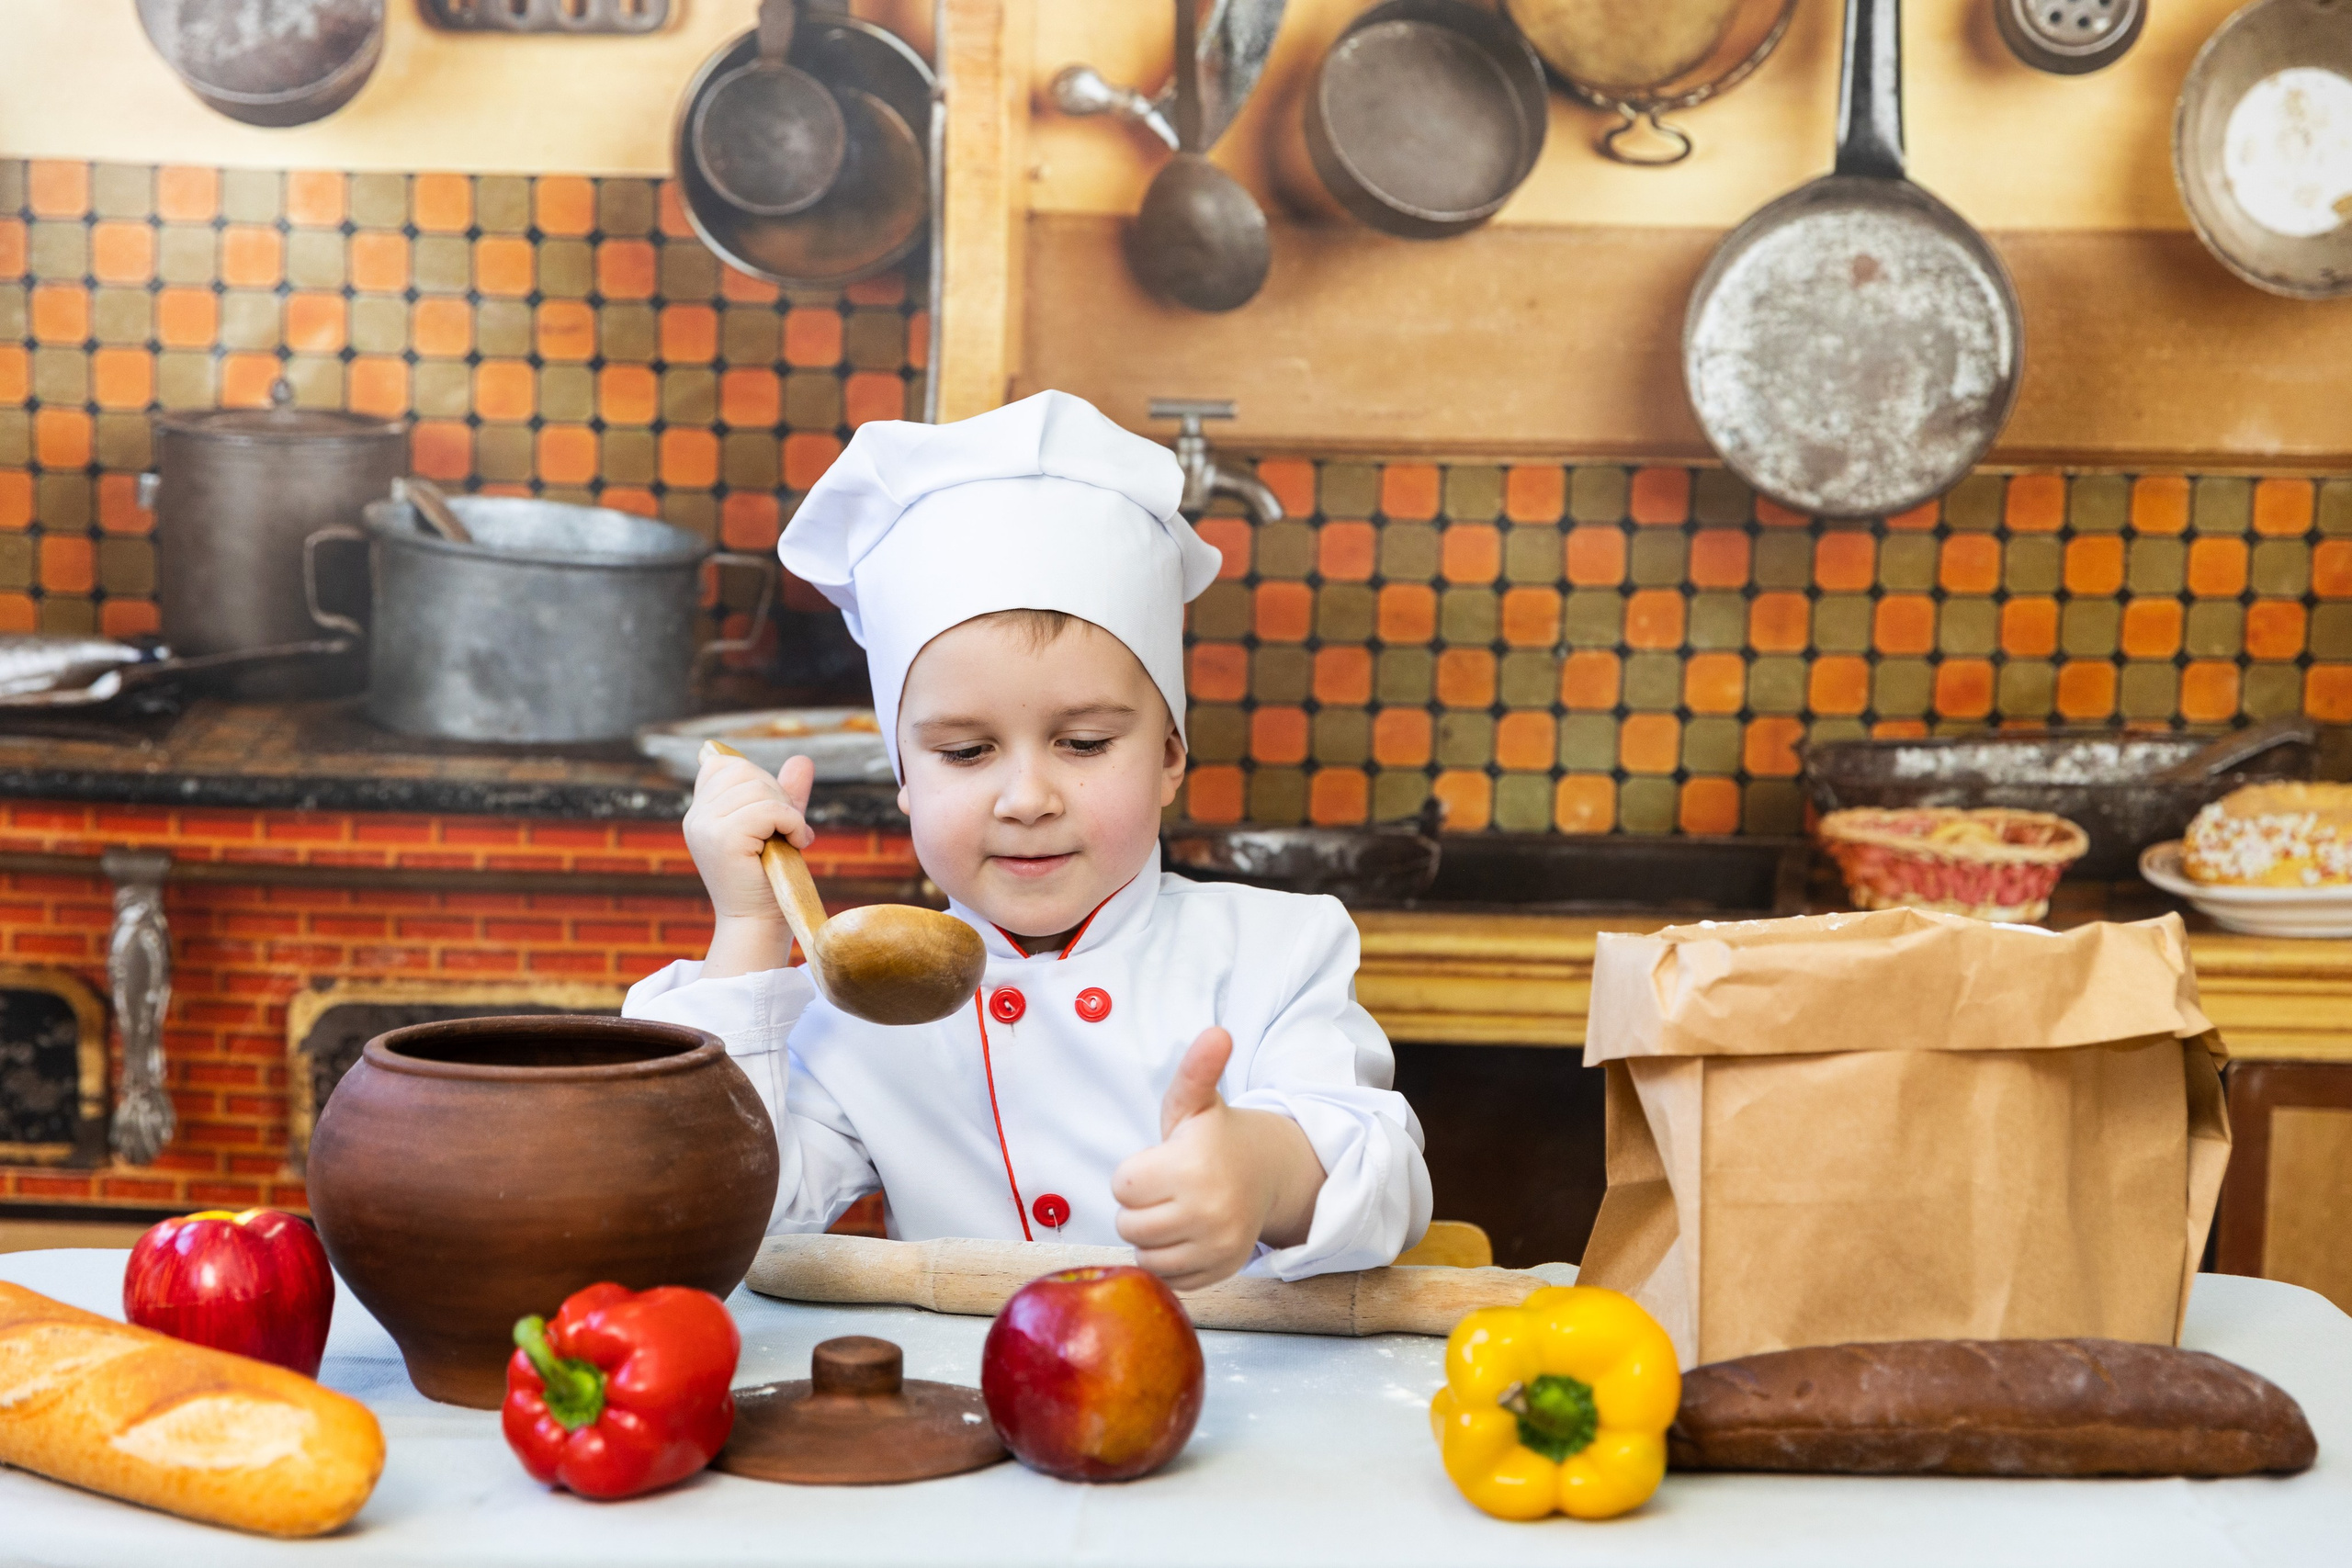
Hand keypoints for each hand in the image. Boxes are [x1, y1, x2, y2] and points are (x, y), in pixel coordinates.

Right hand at [684, 747, 814, 977]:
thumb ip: (785, 794)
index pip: (723, 764)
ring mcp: (705, 827)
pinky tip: (794, 842)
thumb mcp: (777, 828)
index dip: (757, 780)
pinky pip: (769, 809)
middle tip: (788, 830)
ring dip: (787, 812)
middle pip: (744, 771)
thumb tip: (802, 759)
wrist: (758, 924)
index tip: (771, 815)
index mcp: (700, 813)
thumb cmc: (768, 880)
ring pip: (758, 788)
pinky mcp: (723, 839)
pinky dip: (791, 822)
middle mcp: (696, 817)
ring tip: (790, 839)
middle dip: (778, 795)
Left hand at [1111, 1028, 1324, 1290]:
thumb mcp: (1198, 1102)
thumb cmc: (1216, 1137)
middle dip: (1140, 1205)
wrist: (1267, 1174)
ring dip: (1151, 1235)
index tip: (1160, 1161)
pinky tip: (1187, 1234)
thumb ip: (1197, 1070)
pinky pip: (1168, 1277)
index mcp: (1193, 1167)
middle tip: (1168, 1187)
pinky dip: (1170, 1260)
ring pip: (1145, 1255)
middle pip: (1128, 1224)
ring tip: (1176, 1209)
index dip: (1135, 1173)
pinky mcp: (1220, 1271)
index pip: (1122, 1187)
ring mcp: (1217, 1247)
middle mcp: (1208, 1212)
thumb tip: (1217, 1033)